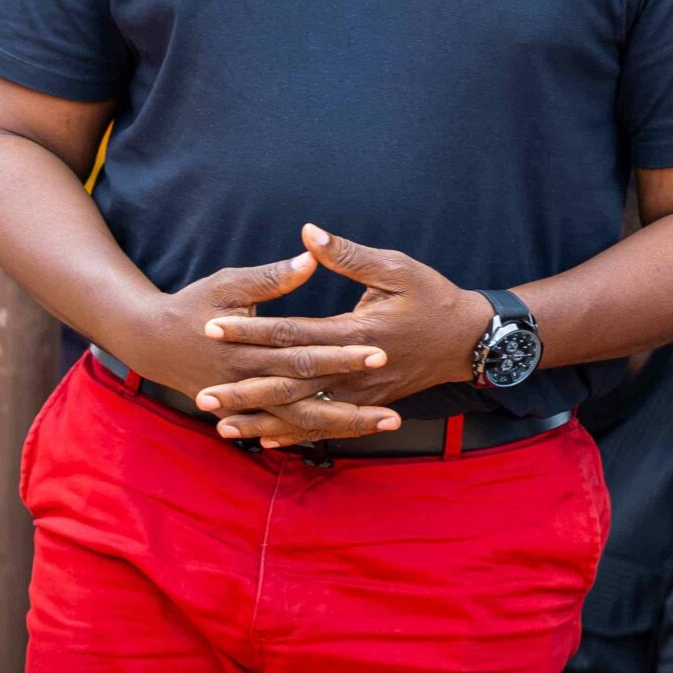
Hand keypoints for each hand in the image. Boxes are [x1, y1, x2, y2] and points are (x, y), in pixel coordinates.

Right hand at [116, 253, 399, 442]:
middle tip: (396, 410)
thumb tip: (310, 258)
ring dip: (345, 424)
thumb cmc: (193, 305)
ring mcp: (250, 401)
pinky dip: (319, 431)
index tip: (379, 352)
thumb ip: (271, 278)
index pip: (306, 354)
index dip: (343, 356)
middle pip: (310, 399)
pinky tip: (349, 434)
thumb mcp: (229, 283)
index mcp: (251, 350)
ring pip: (303, 420)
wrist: (151, 341)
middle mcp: (253, 382)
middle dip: (353, 406)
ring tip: (388, 423)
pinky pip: (288, 426)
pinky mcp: (248, 409)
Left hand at [197, 225, 492, 445]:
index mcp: (355, 332)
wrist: (469, 340)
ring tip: (221, 424)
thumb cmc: (433, 298)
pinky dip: (291, 433)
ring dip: (261, 419)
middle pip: (289, 383)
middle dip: (244, 390)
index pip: (291, 332)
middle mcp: (353, 370)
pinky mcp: (366, 404)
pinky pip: (322, 424)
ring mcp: (360, 393)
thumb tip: (309, 233)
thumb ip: (348, 255)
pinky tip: (263, 439)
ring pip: (302, 413)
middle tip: (203, 396)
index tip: (213, 327)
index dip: (250, 329)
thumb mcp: (396, 267)